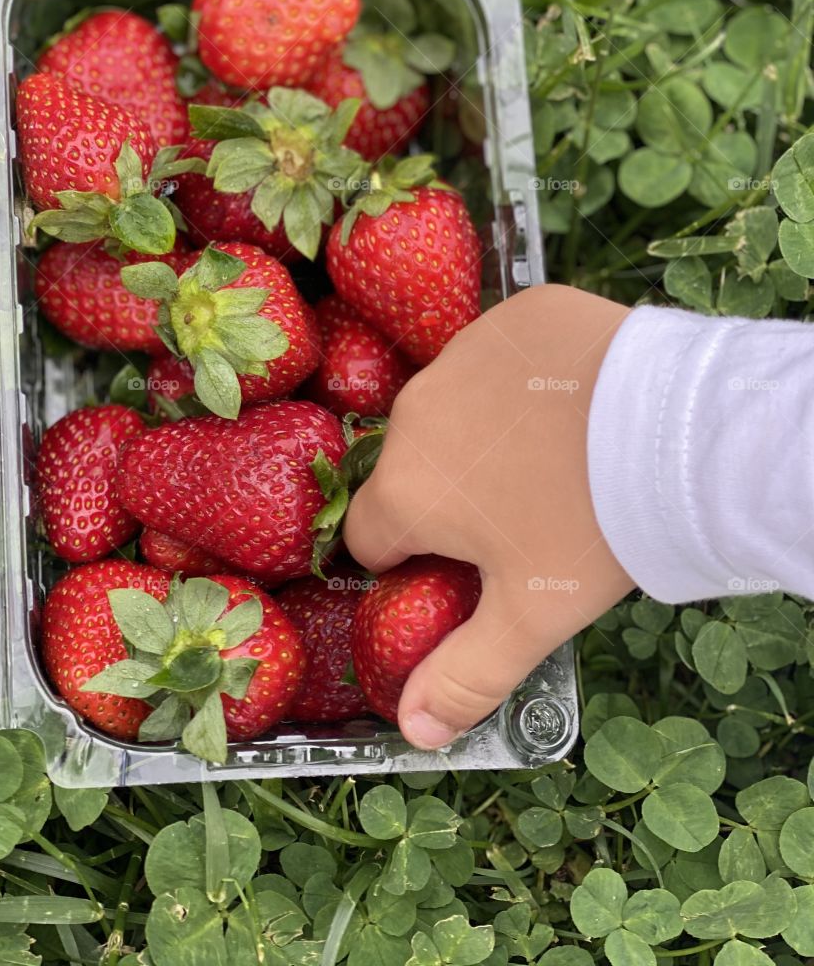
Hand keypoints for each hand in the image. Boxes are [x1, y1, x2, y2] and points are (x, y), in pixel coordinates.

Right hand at [344, 283, 635, 749]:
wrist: (675, 430)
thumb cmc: (590, 529)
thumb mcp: (530, 618)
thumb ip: (463, 677)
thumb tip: (413, 731)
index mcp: (406, 490)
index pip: (371, 536)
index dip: (410, 559)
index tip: (461, 567)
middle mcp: (416, 414)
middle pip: (412, 467)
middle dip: (448, 493)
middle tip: (520, 515)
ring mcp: (463, 354)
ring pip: (454, 407)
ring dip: (482, 432)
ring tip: (553, 456)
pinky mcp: (515, 315)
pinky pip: (500, 355)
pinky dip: (522, 379)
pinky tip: (572, 400)